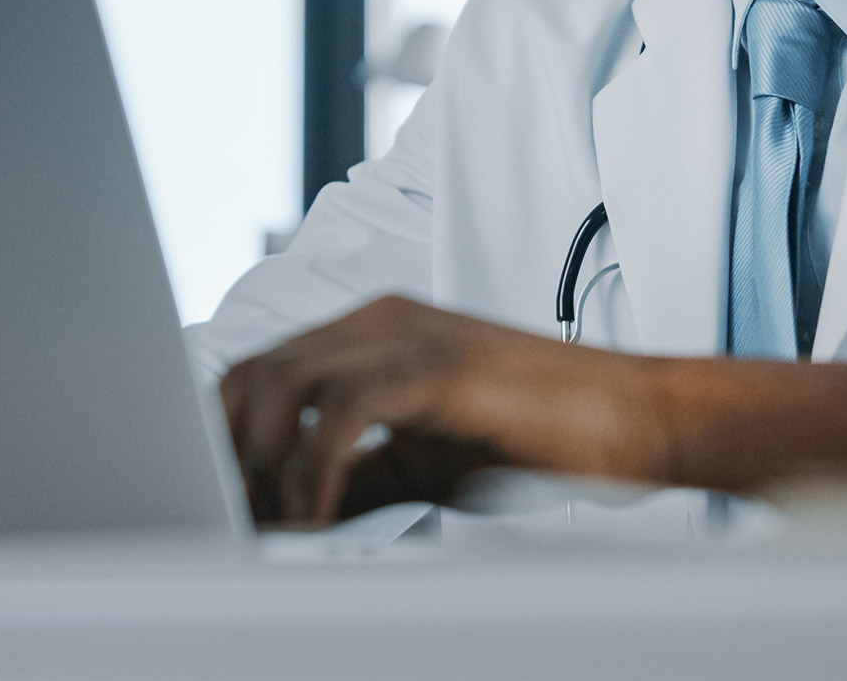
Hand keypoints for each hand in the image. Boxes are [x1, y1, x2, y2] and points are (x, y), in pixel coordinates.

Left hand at [218, 296, 846, 526]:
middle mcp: (375, 320)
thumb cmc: (536, 439)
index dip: (221, 438)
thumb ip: (350, 477)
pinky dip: (314, 471)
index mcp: (365, 335)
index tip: (212, 504)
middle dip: (225, 451)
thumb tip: (278, 519)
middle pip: (252, 371)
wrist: (634, 420)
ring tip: (273, 526)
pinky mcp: (437, 363)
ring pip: (282, 380)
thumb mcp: (419, 464)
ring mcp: (404, 333)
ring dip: (261, 463)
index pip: (257, 372)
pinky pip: (342, 411)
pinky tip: (317, 519)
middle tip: (228, 522)